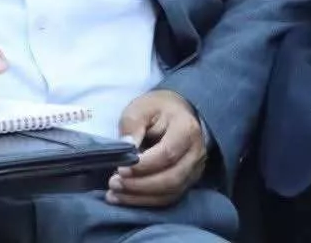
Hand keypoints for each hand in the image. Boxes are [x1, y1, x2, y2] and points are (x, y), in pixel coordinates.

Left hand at [111, 91, 207, 207]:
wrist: (175, 113)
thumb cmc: (156, 110)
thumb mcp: (140, 108)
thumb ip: (132, 125)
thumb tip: (127, 147)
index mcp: (187, 129)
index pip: (167, 154)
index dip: (143, 166)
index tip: (120, 168)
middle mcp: (196, 153)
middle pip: (171, 178)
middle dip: (140, 185)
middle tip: (114, 182)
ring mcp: (194, 169)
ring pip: (170, 193)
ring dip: (140, 197)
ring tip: (114, 192)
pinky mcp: (187, 182)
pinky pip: (167, 198)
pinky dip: (145, 202)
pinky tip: (124, 198)